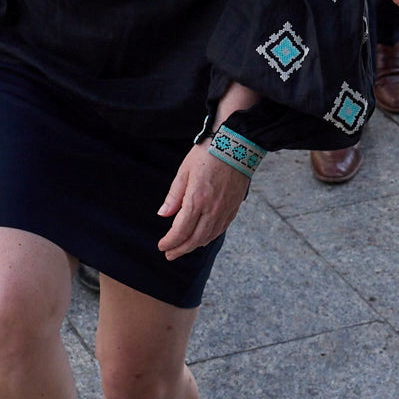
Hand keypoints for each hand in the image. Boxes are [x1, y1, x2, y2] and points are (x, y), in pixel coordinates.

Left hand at [156, 142, 250, 258]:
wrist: (237, 143)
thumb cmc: (208, 153)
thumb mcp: (185, 171)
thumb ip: (174, 195)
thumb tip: (163, 214)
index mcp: (197, 199)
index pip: (181, 230)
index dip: (170, 241)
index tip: (162, 246)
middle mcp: (212, 208)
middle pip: (194, 239)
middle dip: (180, 249)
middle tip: (169, 255)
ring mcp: (225, 209)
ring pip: (208, 237)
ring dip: (194, 246)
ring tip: (183, 249)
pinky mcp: (234, 207)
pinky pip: (220, 229)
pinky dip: (209, 238)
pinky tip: (202, 239)